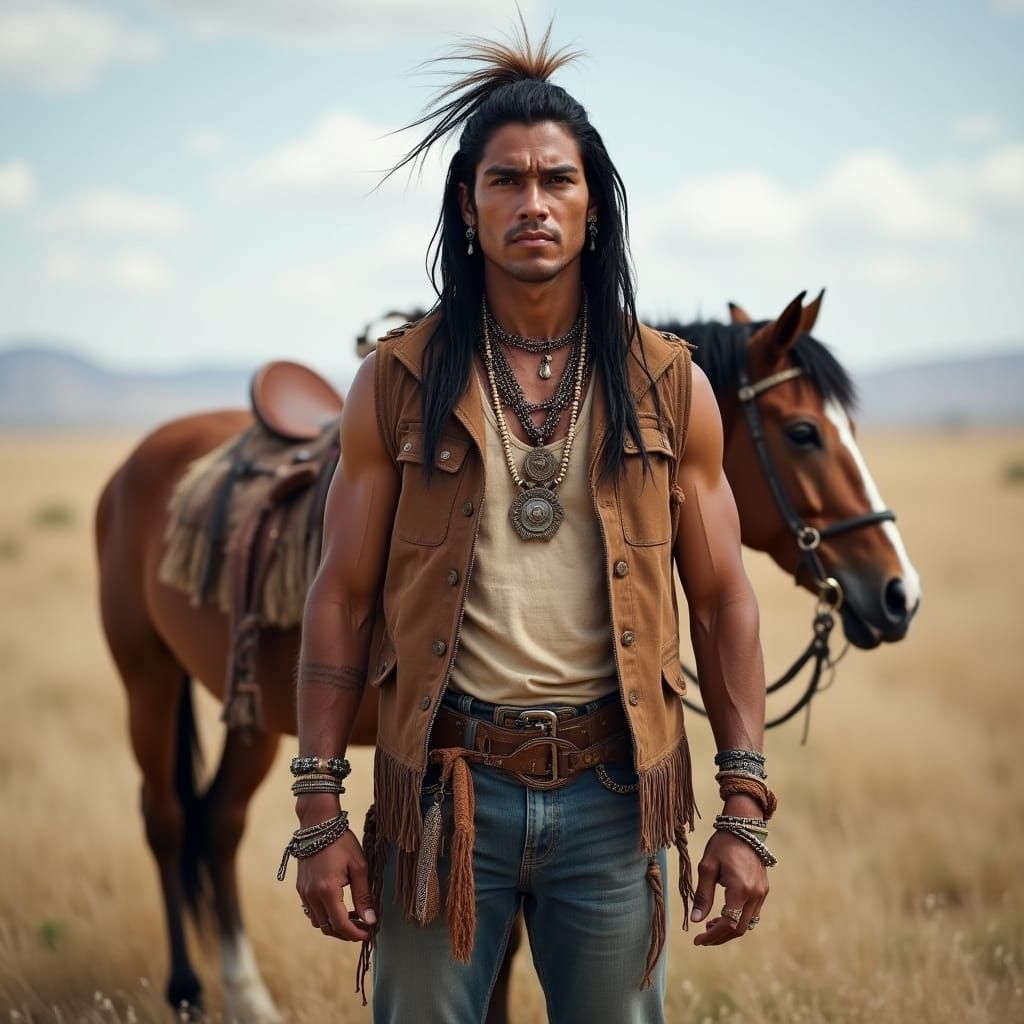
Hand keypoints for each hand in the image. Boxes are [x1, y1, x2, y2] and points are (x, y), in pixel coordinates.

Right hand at [296, 829, 375, 940]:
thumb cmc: (342, 842)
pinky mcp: (300, 888)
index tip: (369, 935)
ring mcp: (303, 893)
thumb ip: (364, 896)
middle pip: (328, 928)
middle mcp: (311, 895)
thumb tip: (371, 920)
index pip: (341, 924)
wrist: (318, 824)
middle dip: (346, 933)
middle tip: (364, 929)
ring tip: (354, 918)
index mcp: (327, 890)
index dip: (355, 934)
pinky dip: (325, 915)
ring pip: (318, 922)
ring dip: (335, 925)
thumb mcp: (359, 867)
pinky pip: (311, 911)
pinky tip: (340, 907)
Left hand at [691, 829, 767, 945]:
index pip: (728, 924)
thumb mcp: (707, 867)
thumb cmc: (722, 845)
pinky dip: (738, 919)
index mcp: (740, 890)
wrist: (743, 829)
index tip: (697, 940)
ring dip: (729, 929)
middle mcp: (755, 895)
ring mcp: (762, 893)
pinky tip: (723, 915)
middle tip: (702, 938)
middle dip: (720, 937)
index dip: (712, 936)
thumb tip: (695, 920)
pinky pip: (752, 913)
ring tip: (709, 926)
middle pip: (740, 929)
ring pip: (747, 924)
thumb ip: (703, 895)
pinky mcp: (763, 890)